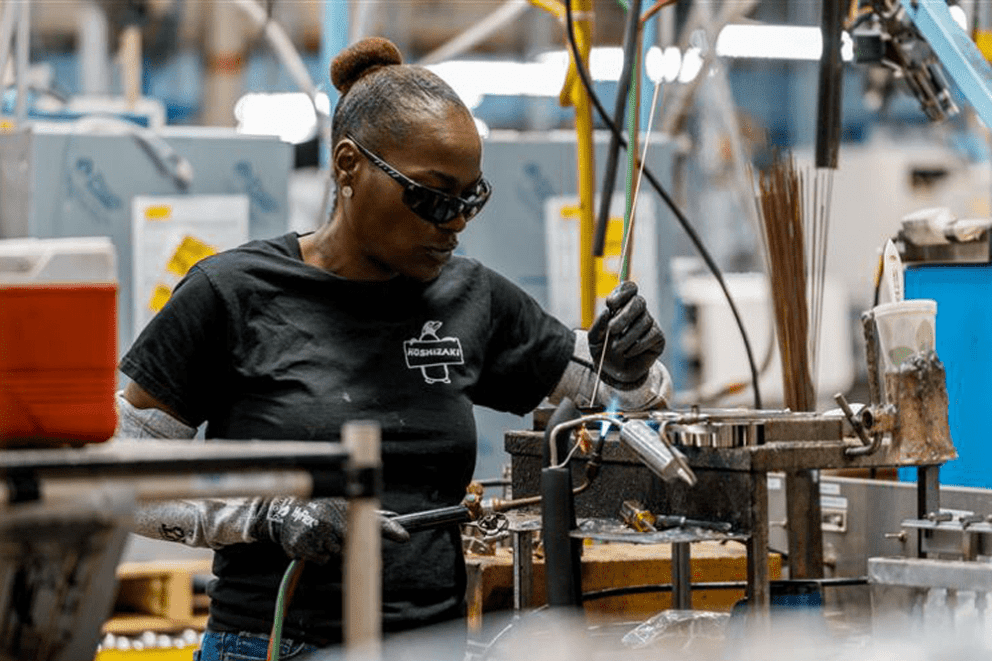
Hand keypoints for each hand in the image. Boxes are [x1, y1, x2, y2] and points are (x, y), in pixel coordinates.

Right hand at [257, 497, 409, 563]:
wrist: (289, 513)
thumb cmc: (324, 511)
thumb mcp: (348, 510)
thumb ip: (372, 519)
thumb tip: (399, 524)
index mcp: (346, 508)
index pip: (372, 520)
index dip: (390, 528)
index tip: (405, 536)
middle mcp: (333, 516)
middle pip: (353, 545)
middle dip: (347, 546)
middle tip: (334, 533)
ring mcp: (317, 530)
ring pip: (336, 554)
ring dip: (331, 550)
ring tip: (321, 536)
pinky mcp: (304, 542)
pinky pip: (322, 559)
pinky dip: (319, 555)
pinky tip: (312, 542)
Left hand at [588, 281, 664, 384]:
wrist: (615, 372)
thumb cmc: (604, 351)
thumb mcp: (594, 340)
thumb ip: (597, 327)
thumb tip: (606, 312)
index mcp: (621, 306)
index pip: (629, 288)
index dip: (623, 292)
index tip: (610, 303)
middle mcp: (637, 311)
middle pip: (638, 302)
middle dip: (624, 316)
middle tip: (612, 329)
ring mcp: (649, 323)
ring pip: (644, 321)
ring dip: (628, 336)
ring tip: (617, 348)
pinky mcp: (658, 337)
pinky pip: (651, 335)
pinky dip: (637, 345)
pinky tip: (628, 352)